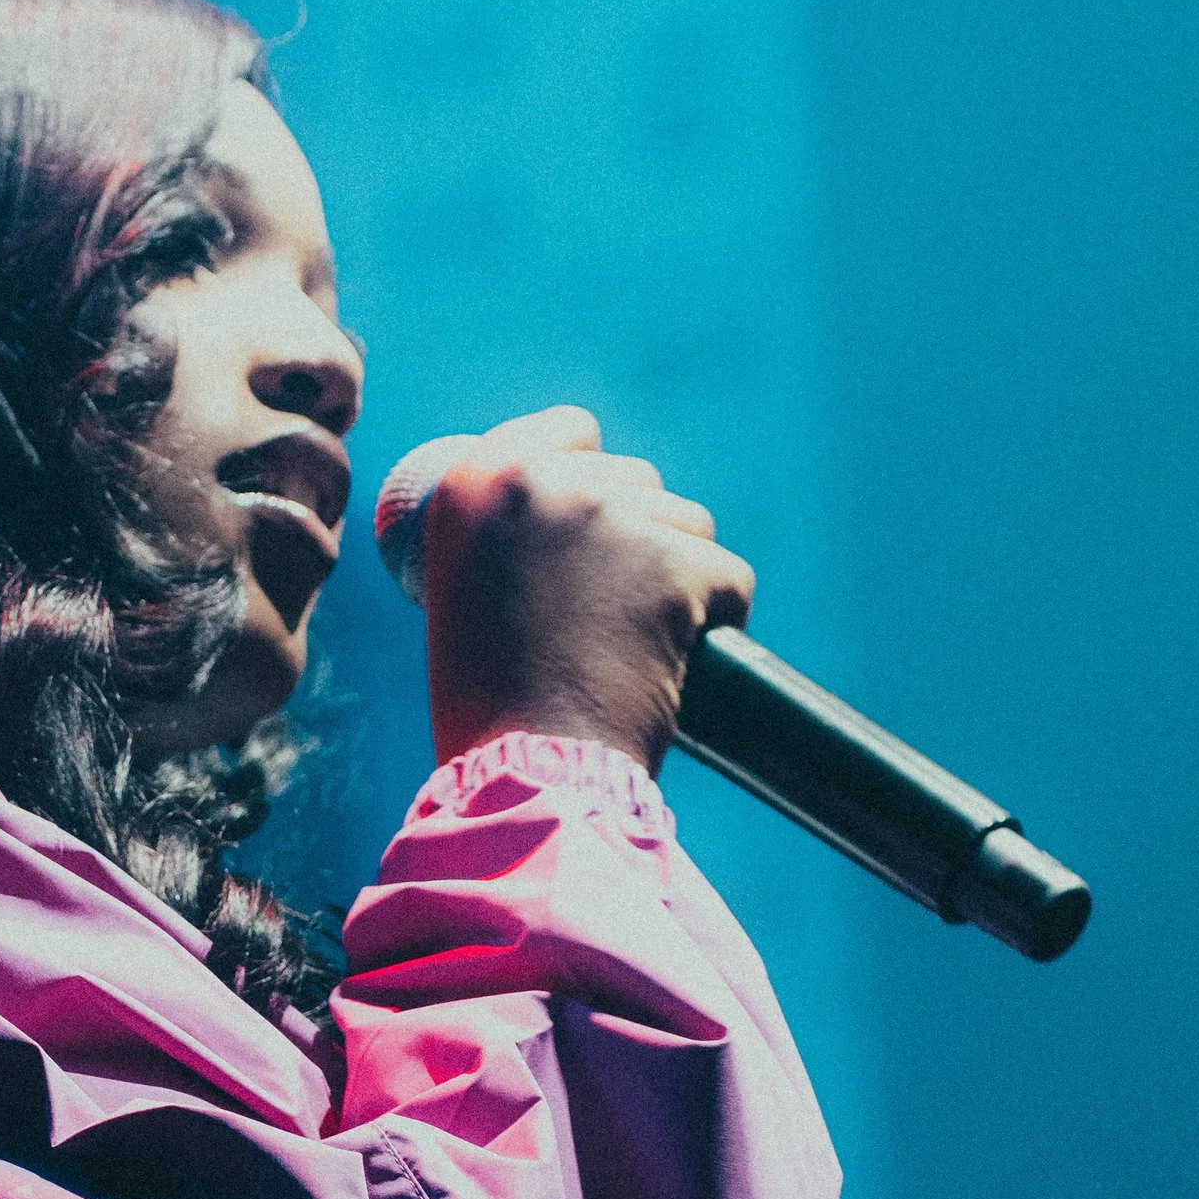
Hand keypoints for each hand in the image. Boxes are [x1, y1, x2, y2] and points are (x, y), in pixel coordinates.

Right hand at [418, 406, 754, 774]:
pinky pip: (726, 577)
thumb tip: (579, 496)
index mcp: (477, 482)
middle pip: (637, 478)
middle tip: (606, 616)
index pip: (571, 430)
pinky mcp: (673, 560)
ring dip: (677, 580)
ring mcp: (610, 516)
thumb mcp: (472, 588)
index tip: (593, 525)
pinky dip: (713, 622)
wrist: (530, 768)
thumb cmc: (494, 700)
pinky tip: (669, 664)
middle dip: (639, 538)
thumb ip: (514, 531)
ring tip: (631, 647)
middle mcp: (539, 481)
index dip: (593, 477)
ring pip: (687, 522)